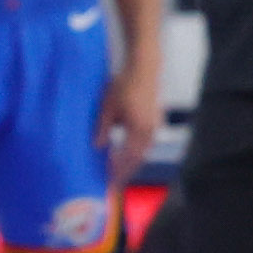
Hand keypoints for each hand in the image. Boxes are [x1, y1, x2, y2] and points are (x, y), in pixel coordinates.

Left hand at [102, 60, 160, 187]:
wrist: (143, 70)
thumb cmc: (123, 86)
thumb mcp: (107, 107)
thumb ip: (102, 128)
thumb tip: (96, 147)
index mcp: (139, 130)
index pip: (128, 158)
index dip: (120, 172)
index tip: (110, 182)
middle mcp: (150, 133)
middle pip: (138, 159)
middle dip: (126, 171)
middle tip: (114, 182)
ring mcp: (155, 128)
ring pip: (143, 152)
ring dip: (131, 162)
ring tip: (118, 170)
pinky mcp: (156, 122)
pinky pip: (145, 143)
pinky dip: (135, 151)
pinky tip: (126, 152)